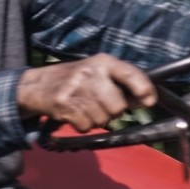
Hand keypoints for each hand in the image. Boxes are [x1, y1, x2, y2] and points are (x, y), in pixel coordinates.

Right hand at [16, 55, 156, 131]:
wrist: (40, 85)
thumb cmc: (78, 79)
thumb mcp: (100, 72)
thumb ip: (123, 84)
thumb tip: (146, 101)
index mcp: (103, 62)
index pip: (130, 74)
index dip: (143, 88)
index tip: (149, 101)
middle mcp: (91, 73)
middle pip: (118, 106)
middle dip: (114, 111)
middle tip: (102, 104)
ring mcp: (76, 90)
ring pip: (103, 120)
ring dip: (98, 119)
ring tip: (86, 106)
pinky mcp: (65, 106)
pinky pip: (87, 126)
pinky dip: (84, 124)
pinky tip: (77, 112)